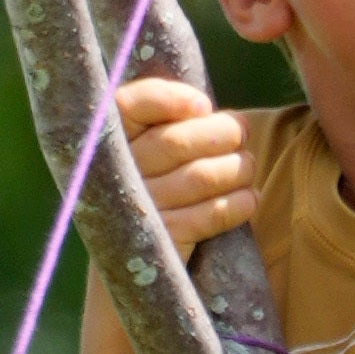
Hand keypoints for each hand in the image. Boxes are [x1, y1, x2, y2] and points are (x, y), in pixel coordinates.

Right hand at [107, 64, 264, 272]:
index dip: (172, 100)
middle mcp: (114, 174)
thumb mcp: (147, 140)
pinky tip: (248, 198)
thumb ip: (166, 117)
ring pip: (201, 177)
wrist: (133, 253)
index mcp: (106, 136)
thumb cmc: (153, 178)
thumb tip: (205, 109)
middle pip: (177, 142)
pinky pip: (210, 216)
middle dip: (223, 133)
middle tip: (241, 134)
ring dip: (237, 168)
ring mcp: (138, 210)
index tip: (204, 105)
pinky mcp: (164, 241)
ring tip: (246, 167)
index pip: (133, 105)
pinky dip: (238, 204)